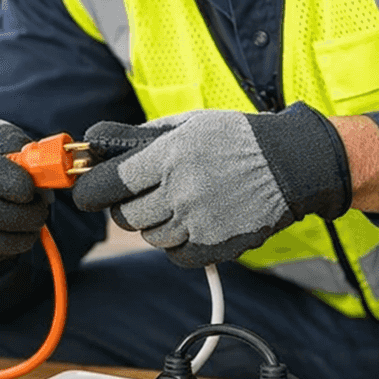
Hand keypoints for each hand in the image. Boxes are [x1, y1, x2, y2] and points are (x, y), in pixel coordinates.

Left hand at [71, 103, 351, 267]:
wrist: (291, 165)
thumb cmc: (235, 139)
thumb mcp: (187, 123)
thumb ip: (137, 136)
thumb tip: (93, 142)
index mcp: (169, 156)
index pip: (108, 184)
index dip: (91, 191)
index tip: (87, 193)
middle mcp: (180, 191)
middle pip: (126, 215)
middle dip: (128, 205)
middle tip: (143, 193)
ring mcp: (197, 223)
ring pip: (150, 236)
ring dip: (155, 223)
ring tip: (179, 202)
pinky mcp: (214, 246)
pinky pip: (175, 254)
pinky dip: (178, 243)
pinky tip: (194, 221)